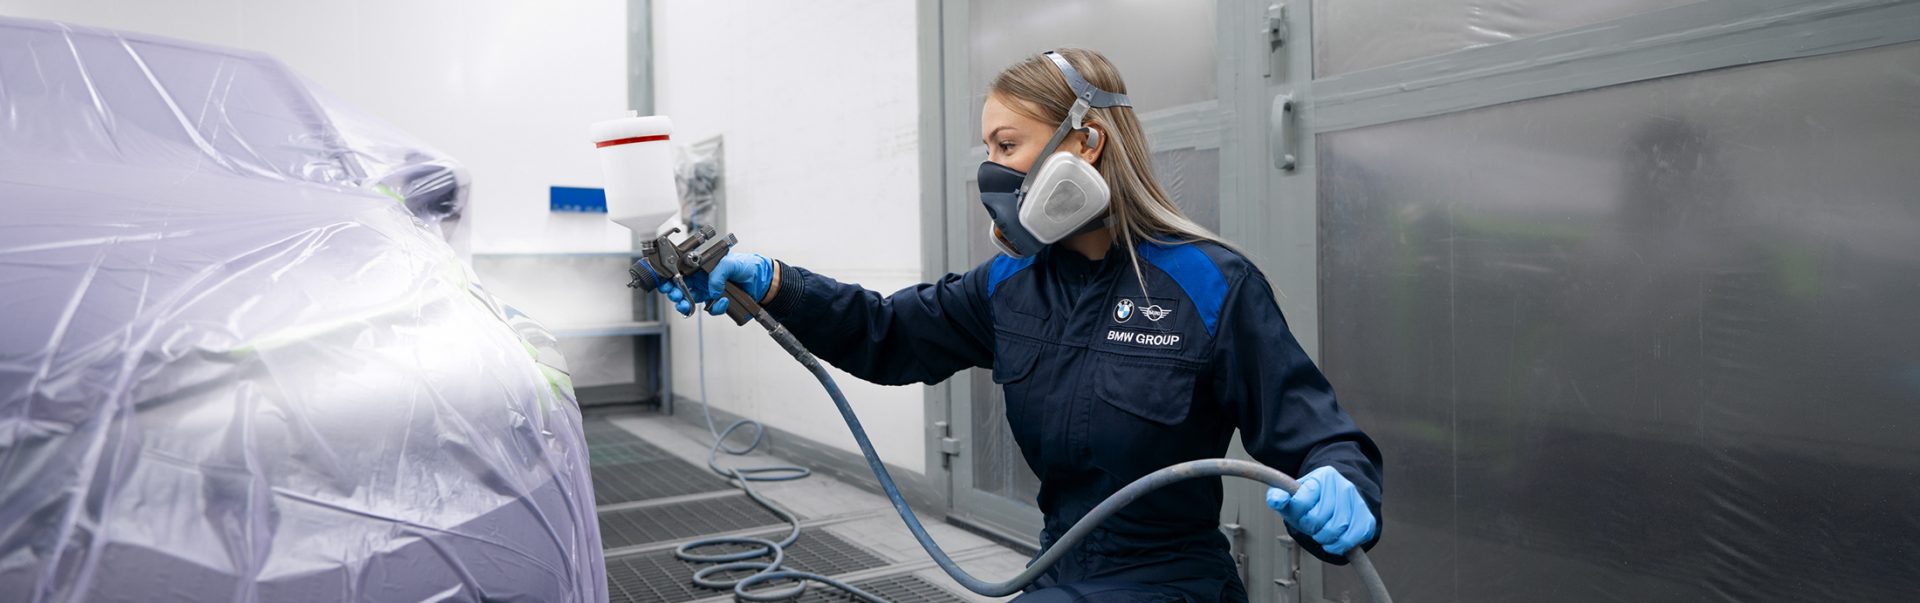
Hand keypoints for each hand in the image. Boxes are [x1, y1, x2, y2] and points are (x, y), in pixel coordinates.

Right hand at [656, 252, 773, 316]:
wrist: (762, 280)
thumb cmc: (747, 266)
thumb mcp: (731, 262)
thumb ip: (719, 273)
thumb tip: (712, 289)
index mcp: (702, 266)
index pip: (680, 270)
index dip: (670, 277)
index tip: (666, 283)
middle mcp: (702, 278)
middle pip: (680, 287)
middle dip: (674, 293)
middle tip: (675, 296)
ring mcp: (708, 291)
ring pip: (689, 300)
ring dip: (685, 304)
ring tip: (685, 305)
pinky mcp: (717, 302)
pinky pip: (709, 309)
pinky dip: (714, 308)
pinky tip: (722, 301)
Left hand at [1265, 466, 1376, 555]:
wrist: (1336, 500)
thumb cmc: (1310, 501)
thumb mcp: (1291, 496)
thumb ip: (1278, 496)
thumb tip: (1276, 500)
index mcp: (1321, 476)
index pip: (1302, 501)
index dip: (1298, 514)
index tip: (1300, 514)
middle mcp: (1343, 485)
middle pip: (1319, 518)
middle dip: (1310, 528)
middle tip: (1311, 527)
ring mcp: (1357, 501)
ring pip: (1337, 529)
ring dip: (1324, 539)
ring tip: (1321, 535)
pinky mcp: (1367, 517)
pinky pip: (1354, 538)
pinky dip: (1340, 545)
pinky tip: (1334, 543)